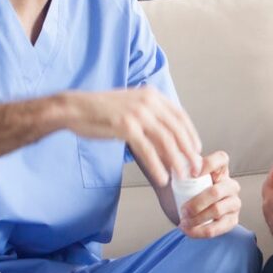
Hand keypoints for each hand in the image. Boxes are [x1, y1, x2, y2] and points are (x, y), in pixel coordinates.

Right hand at [64, 88, 200, 186]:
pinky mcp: (126, 127)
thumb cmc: (100, 110)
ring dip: (177, 161)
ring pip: (166, 141)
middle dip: (189, 151)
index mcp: (151, 95)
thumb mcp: (130, 106)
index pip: (180, 116)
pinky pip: (148, 151)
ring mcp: (138, 113)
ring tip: (182, 176)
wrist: (75, 108)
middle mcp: (148, 102)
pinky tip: (162, 177)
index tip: (196, 149)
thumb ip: (148, 116)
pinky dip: (157, 166)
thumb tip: (164, 139)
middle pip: (177, 130)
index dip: (191, 134)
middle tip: (195, 167)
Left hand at [177, 151, 242, 238]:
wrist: (179, 213)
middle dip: (196, 203)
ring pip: (217, 210)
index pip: (221, 159)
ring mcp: (233, 203)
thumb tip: (171, 161)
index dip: (208, 165)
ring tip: (183, 221)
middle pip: (217, 191)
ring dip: (196, 218)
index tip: (191, 174)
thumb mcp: (176, 177)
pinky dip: (199, 231)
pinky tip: (187, 230)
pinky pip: (218, 228)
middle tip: (182, 210)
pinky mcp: (231, 221)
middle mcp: (230, 185)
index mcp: (219, 169)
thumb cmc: (178, 191)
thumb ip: (174, 166)